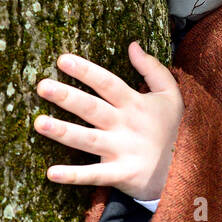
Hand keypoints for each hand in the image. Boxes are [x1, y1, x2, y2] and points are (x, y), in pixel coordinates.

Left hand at [33, 41, 183, 199]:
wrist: (184, 168)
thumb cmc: (171, 128)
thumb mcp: (171, 94)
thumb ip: (152, 68)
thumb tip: (133, 45)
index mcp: (135, 104)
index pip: (108, 83)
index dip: (87, 71)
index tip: (62, 60)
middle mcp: (125, 125)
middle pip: (92, 108)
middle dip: (67, 97)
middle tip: (42, 86)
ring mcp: (122, 151)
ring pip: (88, 140)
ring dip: (63, 132)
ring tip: (38, 123)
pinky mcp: (120, 174)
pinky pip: (94, 176)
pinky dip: (74, 176)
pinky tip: (51, 173)